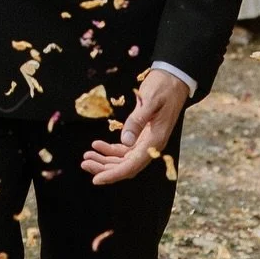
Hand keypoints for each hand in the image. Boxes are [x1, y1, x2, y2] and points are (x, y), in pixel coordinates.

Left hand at [81, 68, 187, 185]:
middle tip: (85, 163)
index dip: (114, 174)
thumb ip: (137, 121)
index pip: (132, 165)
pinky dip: (110, 150)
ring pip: (124, 159)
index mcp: (155, 140)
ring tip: (87, 156)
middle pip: (126, 166)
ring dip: (105, 160)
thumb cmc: (163, 87)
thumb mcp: (149, 101)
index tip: (97, 179)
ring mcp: (147, 141)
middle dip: (105, 168)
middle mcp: (152, 145)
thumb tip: (125, 141)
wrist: (174, 78)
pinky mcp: (143, 134)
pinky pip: (125, 149)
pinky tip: (97, 145)